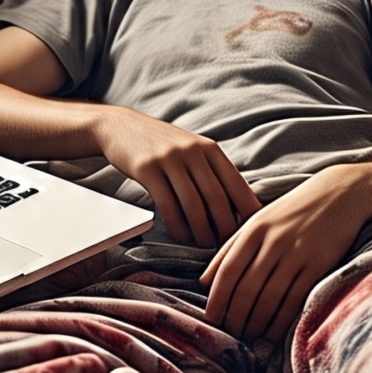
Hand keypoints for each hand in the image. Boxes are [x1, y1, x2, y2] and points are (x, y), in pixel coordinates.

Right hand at [94, 107, 260, 246]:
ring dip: (202, 230)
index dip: (247, 211)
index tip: (250, 232)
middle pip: (217, 197)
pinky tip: (181, 236)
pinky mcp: (147, 168)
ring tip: (206, 246)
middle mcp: (192, 151)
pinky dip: (177, 225)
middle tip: (227, 246)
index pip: (237, 184)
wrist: (120, 126)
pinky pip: (167, 204)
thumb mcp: (192, 149)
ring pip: (193, 203)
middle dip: (225, 227)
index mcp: (210, 148)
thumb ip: (212, 171)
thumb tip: (238, 206)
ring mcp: (169, 158)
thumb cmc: (161, 145)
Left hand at [200, 166, 370, 341]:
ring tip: (250, 337)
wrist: (340, 193)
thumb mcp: (258, 221)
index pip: (227, 271)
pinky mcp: (319, 263)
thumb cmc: (293, 210)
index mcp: (253, 230)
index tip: (210, 320)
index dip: (217, 299)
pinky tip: (274, 332)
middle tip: (230, 335)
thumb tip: (204, 281)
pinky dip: (282, 320)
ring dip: (257, 322)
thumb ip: (230, 249)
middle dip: (235, 317)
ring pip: (270, 297)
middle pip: (247, 288)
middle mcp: (272, 241)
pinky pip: (295, 298)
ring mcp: (297, 253)